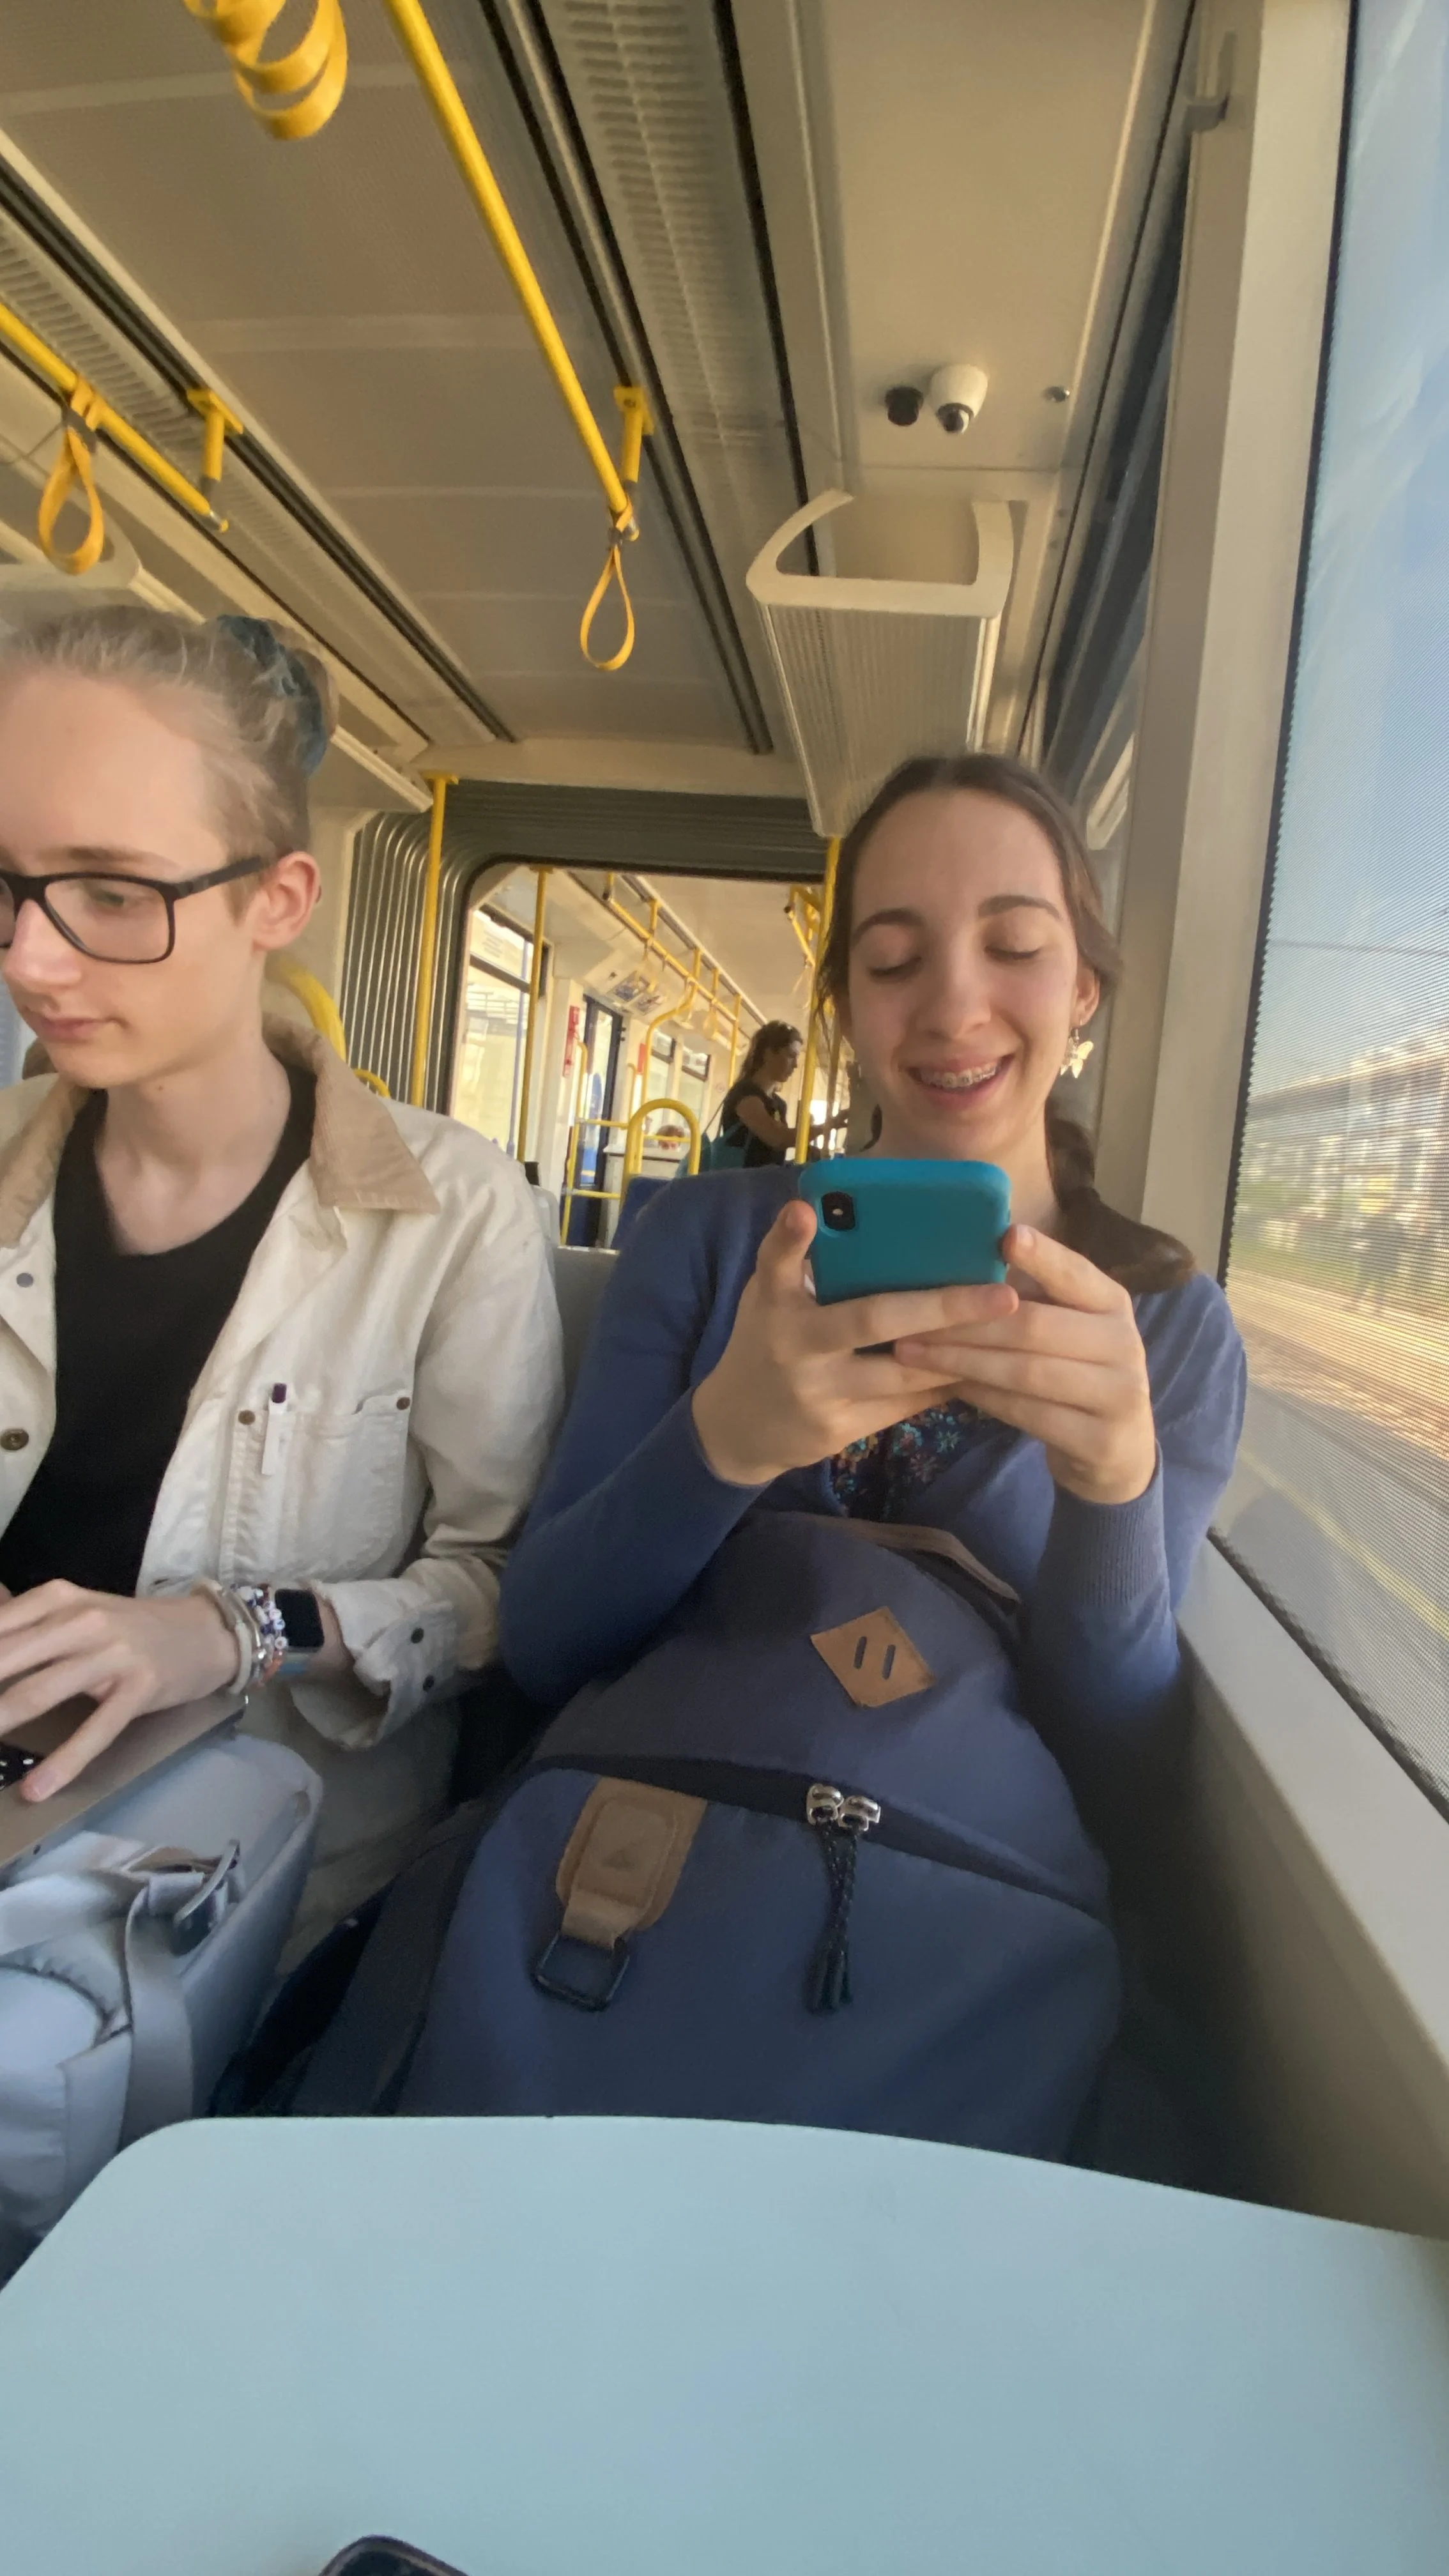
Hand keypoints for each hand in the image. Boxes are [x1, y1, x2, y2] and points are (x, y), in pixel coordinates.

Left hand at [0, 1585, 236, 1802]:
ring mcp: (110, 1653)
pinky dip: (62, 1762)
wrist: (205, 1632)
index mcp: (56, 1598)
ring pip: (37, 1692)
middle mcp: (79, 1619)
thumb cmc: (130, 1628)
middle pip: (3, 1660)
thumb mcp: (75, 1614)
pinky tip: (36, 1787)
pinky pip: (94, 1730)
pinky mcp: (138, 1688)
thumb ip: (27, 1634)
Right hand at [691, 1199, 1018, 1486]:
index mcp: (773, 1303)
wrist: (739, 1428)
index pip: (776, 1263)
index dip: (790, 1238)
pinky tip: (984, 1366)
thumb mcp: (769, 1298)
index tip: (804, 1210)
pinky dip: (945, 1383)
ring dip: (960, 1351)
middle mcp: (794, 1346)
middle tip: (1003, 1294)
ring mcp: (819, 1392)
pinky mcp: (839, 1429)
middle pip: (872, 1319)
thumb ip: (799, 1262)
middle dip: (942, 1305)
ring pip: (904, 1372)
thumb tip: (833, 1212)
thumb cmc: (768, 1341)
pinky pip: (906, 1404)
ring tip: (1011, 1331)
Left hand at [892, 1223, 1156, 1505]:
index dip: (1043, 1256)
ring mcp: (1119, 1394)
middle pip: (1035, 1326)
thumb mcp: (1063, 1326)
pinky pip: (1029, 1414)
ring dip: (962, 1361)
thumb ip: (1025, 1298)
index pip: (1076, 1274)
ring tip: (912, 1352)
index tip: (1006, 1236)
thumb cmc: (1073, 1370)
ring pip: (1026, 1372)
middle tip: (912, 1320)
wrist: (1117, 1448)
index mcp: (1112, 1303)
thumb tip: (959, 1261)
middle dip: (967, 1323)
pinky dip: (983, 1397)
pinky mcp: (1101, 1440)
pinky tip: (949, 1385)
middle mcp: (1125, 1343)